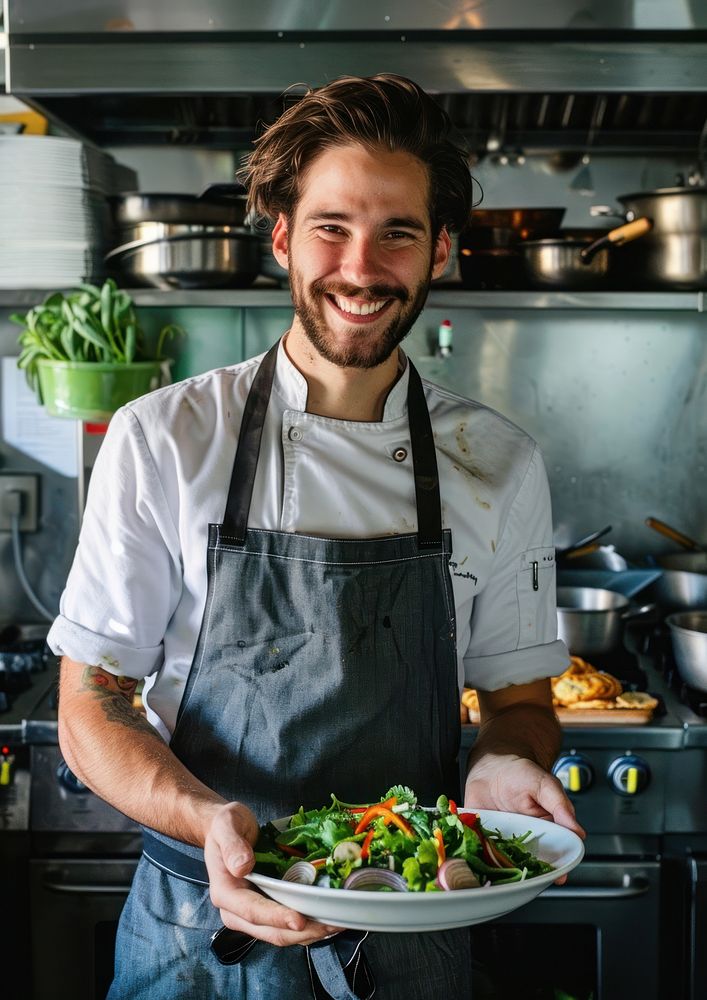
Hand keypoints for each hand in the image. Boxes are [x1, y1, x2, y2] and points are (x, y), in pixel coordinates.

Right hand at [204, 801, 341, 945]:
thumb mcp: (226, 825)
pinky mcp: (266, 911)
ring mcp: (252, 915)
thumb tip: (242, 866)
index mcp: (225, 892)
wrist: (226, 832)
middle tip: (331, 924)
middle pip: (271, 931)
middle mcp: (237, 911)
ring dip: (310, 932)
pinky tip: (327, 918)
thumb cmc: (226, 827)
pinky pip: (287, 925)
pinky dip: (308, 925)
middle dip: (302, 931)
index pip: (252, 911)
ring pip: (282, 934)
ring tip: (336, 923)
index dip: (276, 917)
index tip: (299, 919)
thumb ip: (232, 844)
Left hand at [464, 753, 585, 883]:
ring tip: (505, 879)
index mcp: (547, 831)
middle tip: (529, 879)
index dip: (559, 867)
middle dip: (531, 875)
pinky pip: (483, 855)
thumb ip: (560, 806)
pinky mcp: (484, 840)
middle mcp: (526, 841)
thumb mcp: (545, 785)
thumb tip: (578, 831)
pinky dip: (481, 861)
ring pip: (508, 865)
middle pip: (532, 865)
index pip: (557, 854)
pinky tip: (480, 867)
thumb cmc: (521, 774)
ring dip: (505, 873)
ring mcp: (504, 843)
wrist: (491, 767)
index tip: (559, 877)